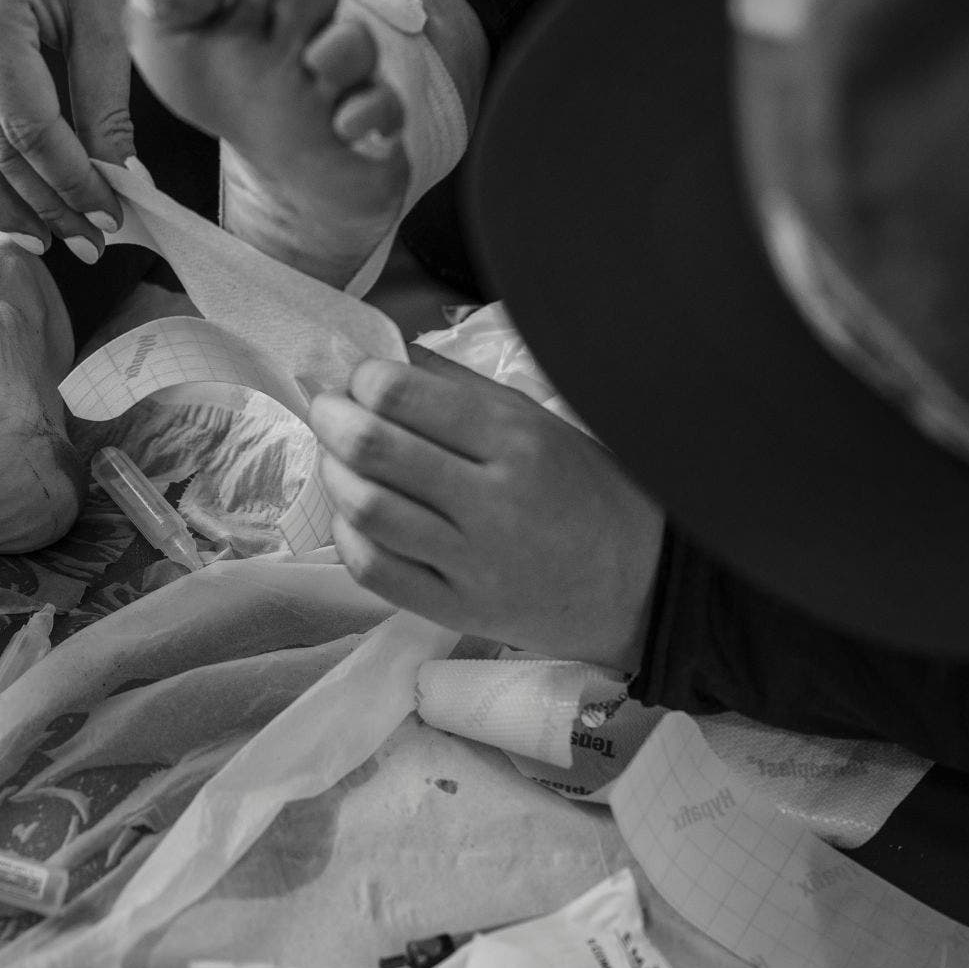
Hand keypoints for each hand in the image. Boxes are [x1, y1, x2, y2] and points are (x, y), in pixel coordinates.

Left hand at [308, 351, 665, 668]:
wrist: (642, 584)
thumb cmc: (586, 491)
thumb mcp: (538, 422)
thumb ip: (458, 389)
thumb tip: (380, 358)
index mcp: (516, 441)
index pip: (404, 395)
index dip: (362, 379)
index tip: (359, 379)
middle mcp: (494, 501)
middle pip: (374, 449)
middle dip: (331, 418)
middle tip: (326, 409)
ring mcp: (474, 562)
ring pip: (367, 510)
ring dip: (333, 476)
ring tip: (336, 461)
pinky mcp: (459, 609)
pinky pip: (376, 570)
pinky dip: (347, 535)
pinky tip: (353, 516)